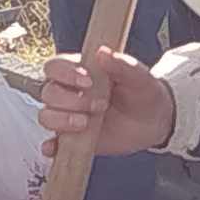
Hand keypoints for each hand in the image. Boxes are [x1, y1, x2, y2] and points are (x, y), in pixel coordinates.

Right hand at [38, 46, 176, 157]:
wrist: (153, 120)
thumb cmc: (142, 92)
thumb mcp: (139, 77)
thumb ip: (122, 64)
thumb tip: (102, 52)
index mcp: (79, 71)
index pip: (55, 66)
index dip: (65, 73)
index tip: (88, 82)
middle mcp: (69, 92)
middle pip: (49, 92)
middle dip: (71, 100)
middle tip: (100, 105)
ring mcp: (68, 116)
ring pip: (46, 116)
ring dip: (62, 120)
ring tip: (86, 123)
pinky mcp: (71, 139)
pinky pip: (51, 144)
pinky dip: (51, 146)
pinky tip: (57, 147)